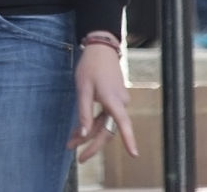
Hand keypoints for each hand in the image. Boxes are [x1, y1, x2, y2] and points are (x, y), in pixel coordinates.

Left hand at [67, 40, 138, 161]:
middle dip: (92, 144)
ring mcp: (119, 101)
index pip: (123, 123)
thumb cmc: (91, 66)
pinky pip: (106, 116)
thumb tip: (85, 134)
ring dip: (90, 134)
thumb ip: (84, 112)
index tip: (134, 154)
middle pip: (108, 129)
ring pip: (106, 124)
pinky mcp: (115, 99)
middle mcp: (120, 103)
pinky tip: (81, 130)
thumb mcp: (83, 88)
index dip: (129, 139)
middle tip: (78, 158)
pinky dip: (94, 124)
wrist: (101, 49)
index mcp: (113, 99)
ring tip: (72, 143)